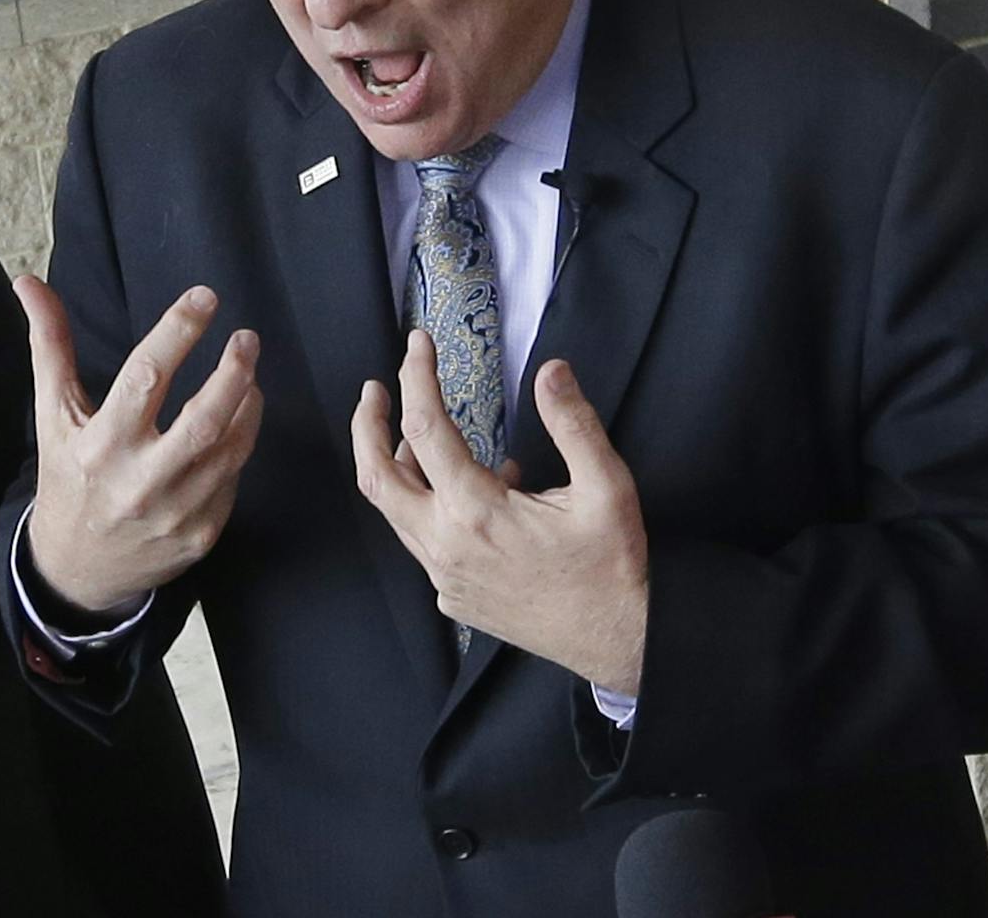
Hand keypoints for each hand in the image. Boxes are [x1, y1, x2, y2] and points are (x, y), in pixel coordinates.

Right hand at [18, 276, 263, 614]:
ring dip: (247, 404)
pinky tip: (237, 420)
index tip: (204, 297)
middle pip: (203, 420)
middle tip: (247, 338)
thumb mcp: (54, 414)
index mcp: (100, 444)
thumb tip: (28, 281)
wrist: (78, 570)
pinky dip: (240, 443)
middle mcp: (139, 481)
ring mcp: (174, 513)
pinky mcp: (200, 535)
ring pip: (229, 449)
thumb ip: (50, 345)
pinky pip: (232, 479)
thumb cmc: (68, 478)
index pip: (146, 376)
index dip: (179, 331)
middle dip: (233, 372)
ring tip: (247, 373)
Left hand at [352, 334, 647, 693]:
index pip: (425, 428)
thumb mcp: (607, 487)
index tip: (417, 345)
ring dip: (396, 467)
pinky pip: (422, 543)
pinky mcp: (454, 598)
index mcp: (477, 512)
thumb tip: (551, 371)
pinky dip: (428, 507)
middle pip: (377, 477)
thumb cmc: (614, 567)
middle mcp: (447, 546)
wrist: (620, 642)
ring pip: (396, 513)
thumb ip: (573, 424)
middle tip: (374, 390)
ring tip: (416, 433)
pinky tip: (466, 492)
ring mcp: (445, 578)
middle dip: (367, 426)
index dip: (416, 377)